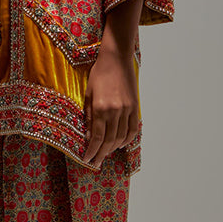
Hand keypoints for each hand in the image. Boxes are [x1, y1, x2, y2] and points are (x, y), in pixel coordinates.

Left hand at [81, 39, 138, 167]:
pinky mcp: (135, 106)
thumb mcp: (88, 94)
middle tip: (95, 163)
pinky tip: (120, 144)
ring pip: (121, 137)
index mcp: (101, 108)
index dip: (92, 151)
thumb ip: (88, 116)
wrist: (117, 58)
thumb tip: (87, 136)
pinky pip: (133, 128)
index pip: (96, 137)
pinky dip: (127, 139)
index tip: (87, 160)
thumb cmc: (99, 73)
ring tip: (105, 154)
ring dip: (113, 148)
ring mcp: (127, 109)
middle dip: (101, 154)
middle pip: (108, 140)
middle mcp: (115, 111)